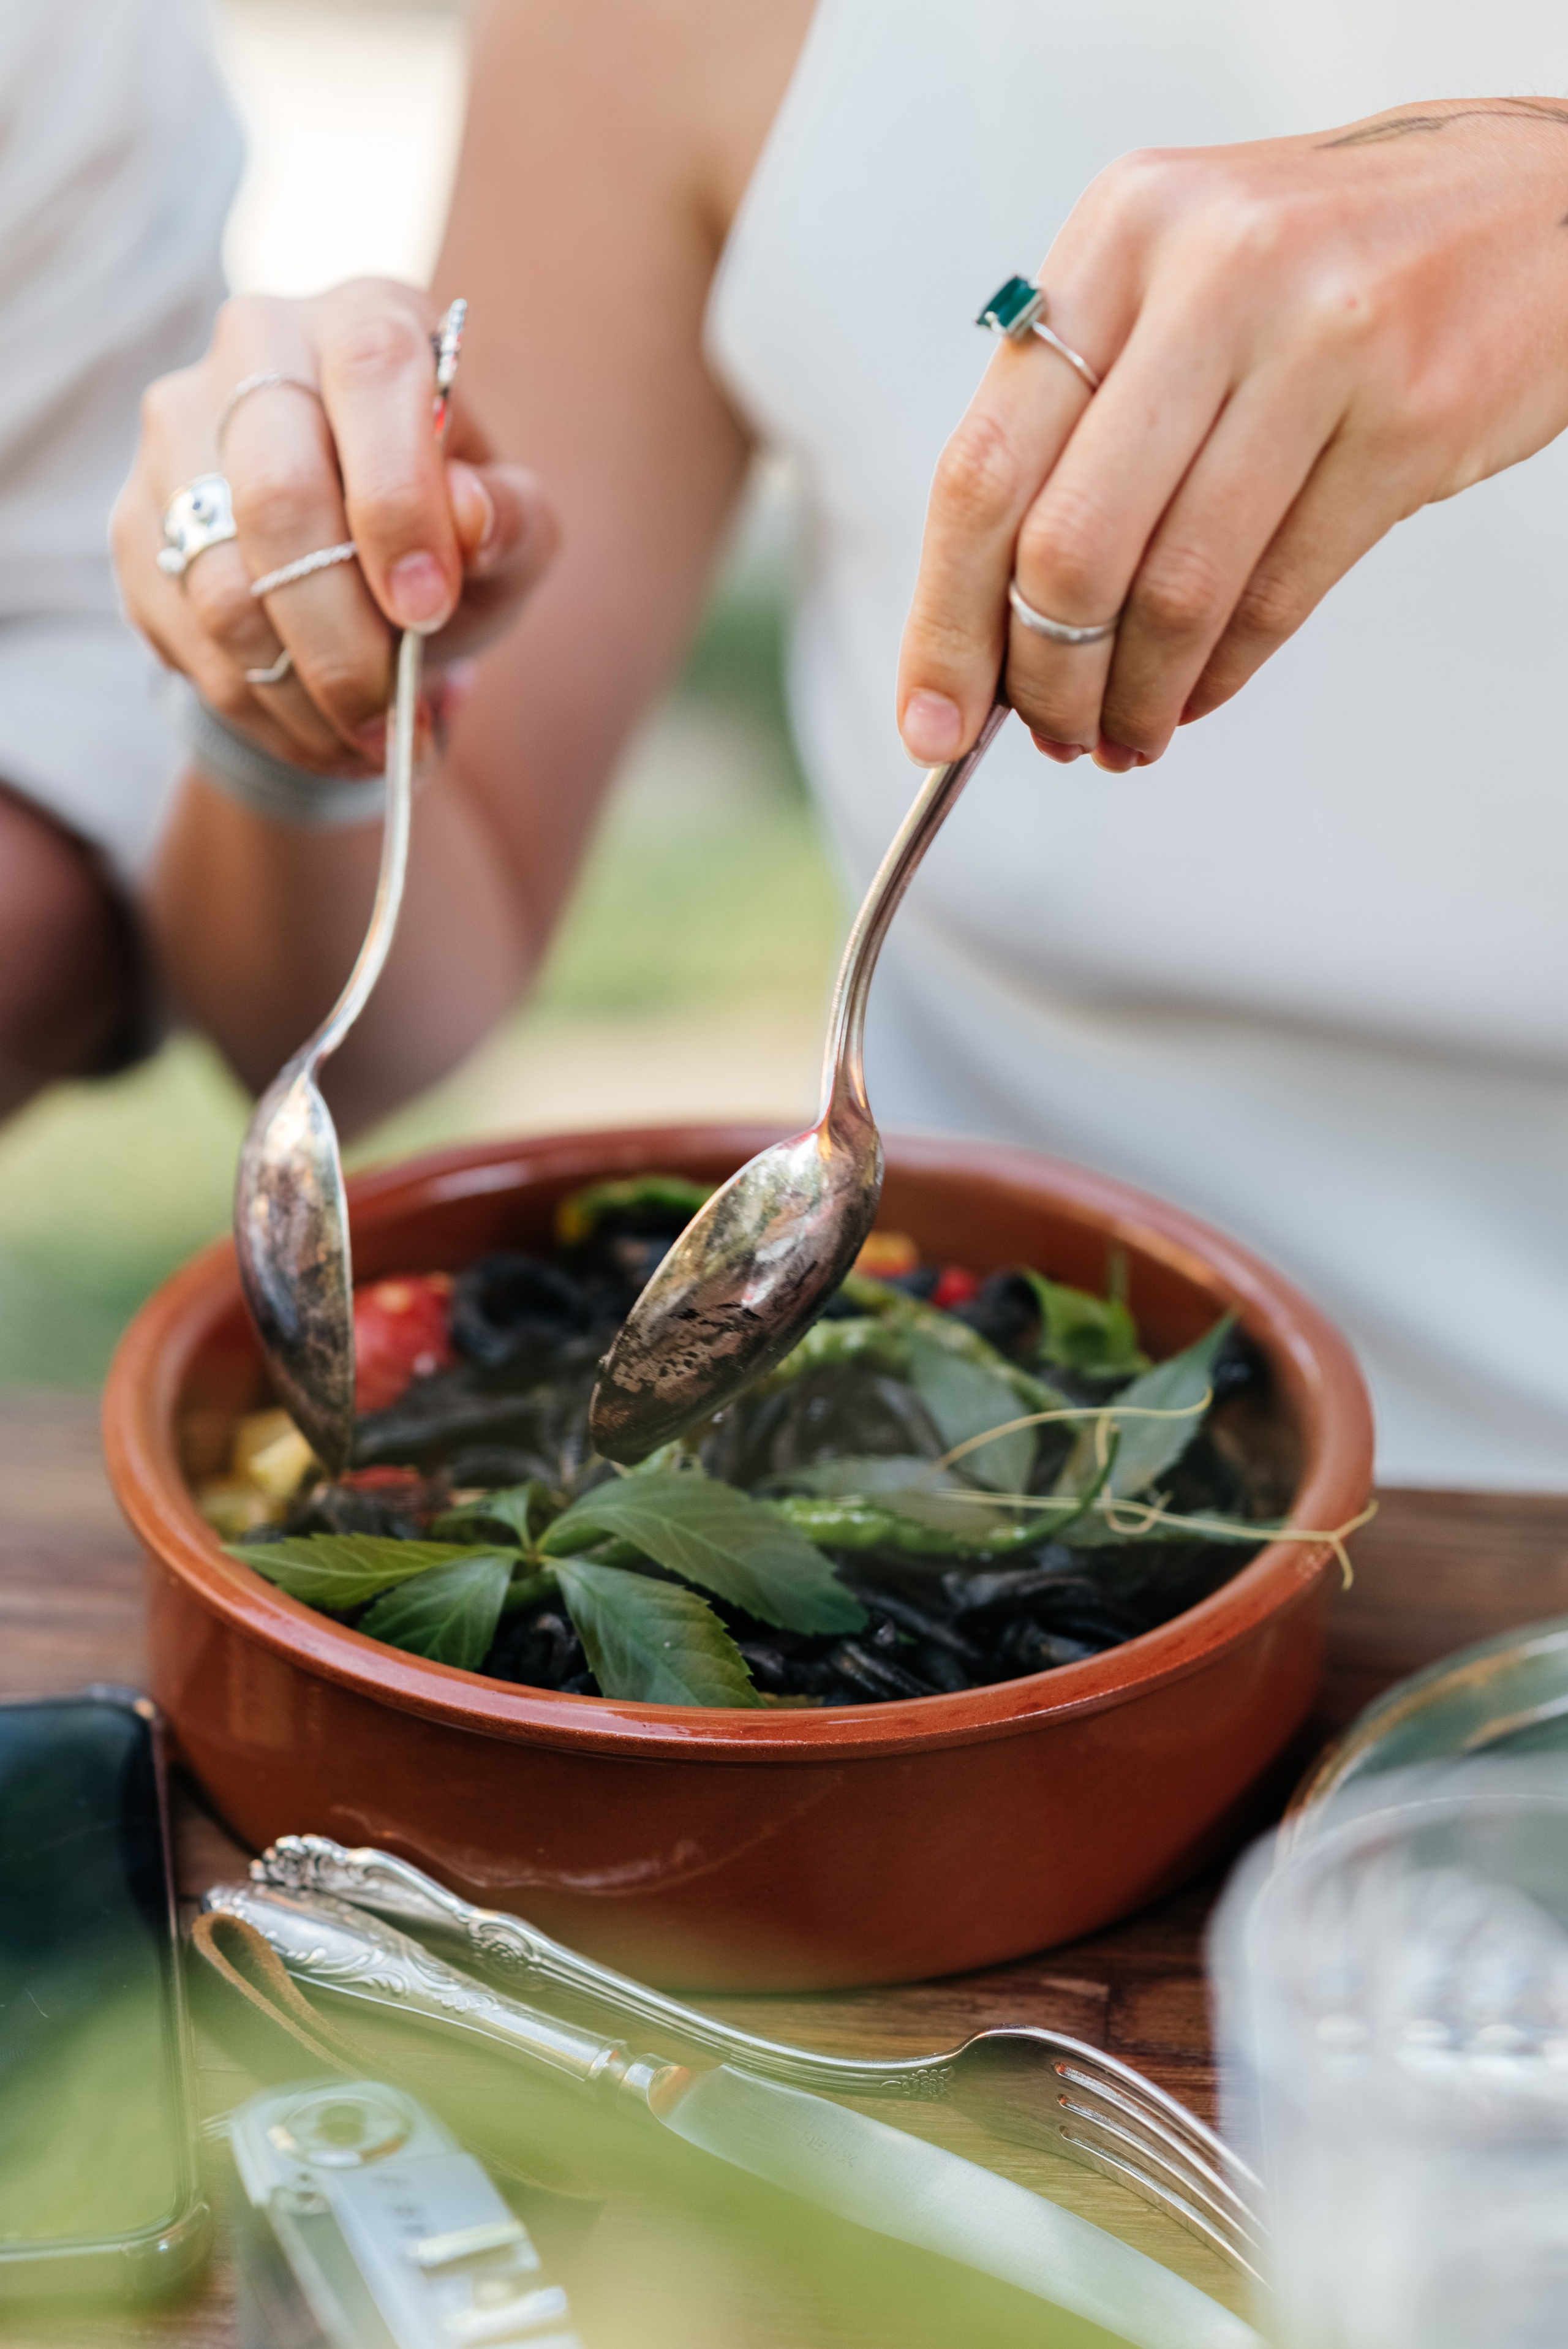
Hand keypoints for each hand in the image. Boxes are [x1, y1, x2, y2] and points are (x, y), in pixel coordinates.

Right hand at [115, 279, 558, 773]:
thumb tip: (471, 517)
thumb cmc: (450, 534)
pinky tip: (325, 738)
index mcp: (368, 322)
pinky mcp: (137, 522)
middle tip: (396, 723)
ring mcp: (178, 434)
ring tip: (374, 747)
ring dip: (304, 693)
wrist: (364, 566)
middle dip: (343, 636)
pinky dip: (265, 710)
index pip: (373, 376)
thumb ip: (513, 520)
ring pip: (222, 585)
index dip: (398, 501)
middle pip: (277, 495)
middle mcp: (256, 350)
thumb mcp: (513, 531)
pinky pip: (187, 637)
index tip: (429, 611)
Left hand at [897, 100, 1567, 772]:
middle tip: (1047, 734)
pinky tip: (1196, 695)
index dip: (944, 620)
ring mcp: (1319, 342)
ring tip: (1123, 732)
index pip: (982, 467)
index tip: (929, 720)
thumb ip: (1075, 417)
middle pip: (1067, 547)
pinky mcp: (1410, 418)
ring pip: (1176, 590)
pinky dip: (1219, 674)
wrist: (1531, 204)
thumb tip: (982, 619)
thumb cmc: (1324, 259)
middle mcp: (1210, 273)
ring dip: (1134, 697)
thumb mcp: (1173, 281)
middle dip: (1043, 679)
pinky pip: (1276, 596)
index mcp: (1119, 235)